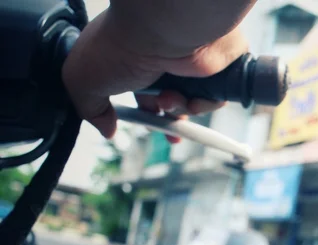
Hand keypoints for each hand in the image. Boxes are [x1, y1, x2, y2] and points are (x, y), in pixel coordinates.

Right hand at [62, 9, 248, 139]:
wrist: (161, 27)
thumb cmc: (121, 43)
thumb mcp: (83, 80)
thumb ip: (90, 109)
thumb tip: (106, 129)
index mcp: (136, 59)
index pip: (146, 95)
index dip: (147, 115)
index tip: (146, 124)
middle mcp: (165, 59)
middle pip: (173, 104)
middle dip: (166, 119)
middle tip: (161, 120)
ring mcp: (194, 61)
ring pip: (193, 104)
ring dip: (179, 110)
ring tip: (170, 98)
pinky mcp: (219, 64)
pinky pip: (217, 98)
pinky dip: (204, 104)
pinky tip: (193, 97)